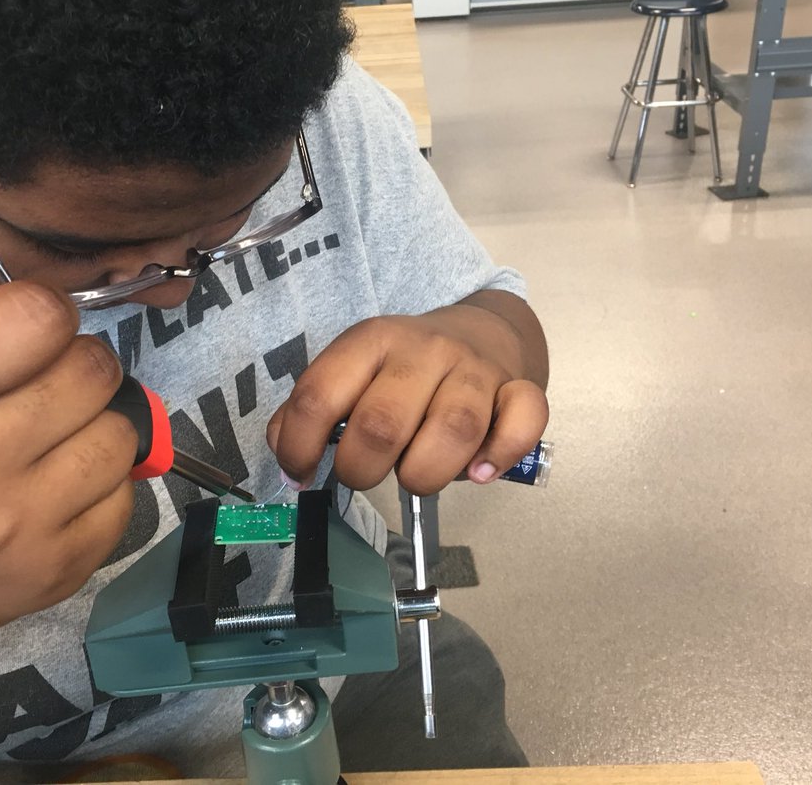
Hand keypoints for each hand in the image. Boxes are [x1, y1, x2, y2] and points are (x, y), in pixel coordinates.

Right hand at [0, 218, 136, 653]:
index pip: (33, 318)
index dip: (46, 313)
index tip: (31, 331)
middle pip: (91, 371)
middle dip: (79, 366)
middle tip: (47, 386)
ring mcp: (17, 528)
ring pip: (122, 430)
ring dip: (99, 422)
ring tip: (54, 438)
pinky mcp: (63, 569)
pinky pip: (130, 490)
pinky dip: (106, 481)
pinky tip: (60, 489)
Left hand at [267, 297, 548, 495]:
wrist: (481, 333)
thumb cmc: (404, 371)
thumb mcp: (352, 373)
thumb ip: (312, 411)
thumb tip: (289, 457)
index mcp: (371, 341)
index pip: (319, 395)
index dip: (299, 446)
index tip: (301, 474)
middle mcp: (423, 350)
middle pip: (383, 423)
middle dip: (362, 469)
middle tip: (365, 475)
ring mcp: (474, 369)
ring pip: (454, 428)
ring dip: (426, 473)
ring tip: (416, 478)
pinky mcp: (518, 388)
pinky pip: (523, 420)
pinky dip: (500, 454)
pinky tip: (479, 472)